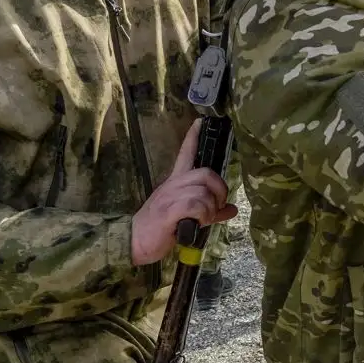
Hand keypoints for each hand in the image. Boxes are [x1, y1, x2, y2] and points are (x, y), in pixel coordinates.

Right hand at [130, 119, 237, 265]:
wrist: (132, 241)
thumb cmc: (160, 228)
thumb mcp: (187, 216)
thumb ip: (210, 211)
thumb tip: (231, 209)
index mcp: (175, 182)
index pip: (185, 154)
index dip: (193, 138)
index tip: (200, 121)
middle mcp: (173, 185)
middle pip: (206, 174)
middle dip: (219, 191)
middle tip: (216, 207)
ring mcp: (169, 197)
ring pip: (203, 192)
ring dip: (210, 209)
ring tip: (203, 220)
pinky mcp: (168, 212)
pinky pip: (195, 205)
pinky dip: (203, 215)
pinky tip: (197, 223)